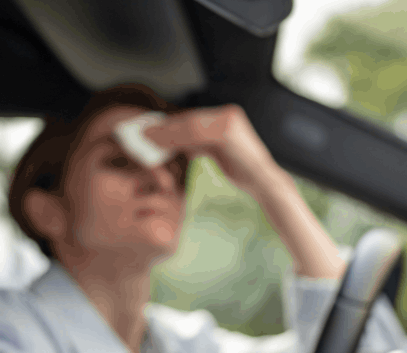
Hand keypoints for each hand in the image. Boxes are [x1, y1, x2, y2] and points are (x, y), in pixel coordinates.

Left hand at [143, 104, 281, 199]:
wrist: (265, 182)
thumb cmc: (243, 170)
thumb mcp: (216, 153)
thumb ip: (198, 143)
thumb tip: (174, 141)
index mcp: (227, 117)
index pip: (192, 118)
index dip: (169, 124)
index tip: (149, 129)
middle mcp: (228, 114)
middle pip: (188, 119)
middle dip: (163, 126)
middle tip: (141, 132)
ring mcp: (229, 121)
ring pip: (189, 125)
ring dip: (166, 132)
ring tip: (145, 139)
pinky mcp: (227, 132)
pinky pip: (195, 134)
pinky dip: (177, 139)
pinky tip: (161, 145)